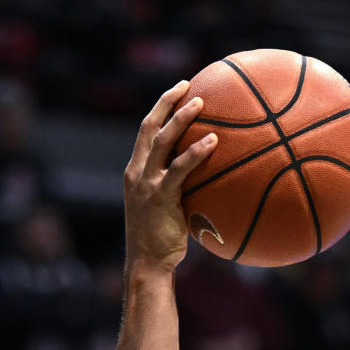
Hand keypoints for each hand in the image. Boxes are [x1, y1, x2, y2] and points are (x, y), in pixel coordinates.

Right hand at [123, 82, 217, 272]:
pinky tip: (214, 142)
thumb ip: (179, 190)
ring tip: (201, 102)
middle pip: (150, 127)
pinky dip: (196, 152)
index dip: (160, 108)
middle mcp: (137, 173)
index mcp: (135, 172)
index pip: (145, 132)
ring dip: (181, 118)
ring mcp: (147, 184)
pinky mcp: (160, 197)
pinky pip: (180, 169)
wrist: (148, 263)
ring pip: (163, 141)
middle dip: (167, 102)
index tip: (177, 91)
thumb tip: (209, 182)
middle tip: (188, 85)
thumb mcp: (166, 210)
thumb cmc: (161, 242)